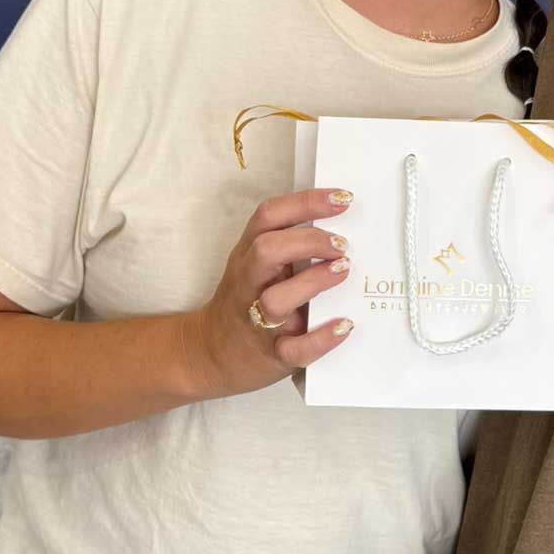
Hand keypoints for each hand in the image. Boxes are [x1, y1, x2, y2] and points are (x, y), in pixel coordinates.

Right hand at [189, 188, 355, 398]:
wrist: (210, 355)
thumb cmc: (245, 303)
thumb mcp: (255, 267)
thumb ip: (287, 246)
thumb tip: (342, 226)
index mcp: (247, 255)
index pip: (269, 216)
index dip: (306, 202)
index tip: (342, 198)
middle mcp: (249, 283)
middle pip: (267, 250)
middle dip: (308, 240)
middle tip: (342, 244)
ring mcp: (257, 320)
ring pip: (276, 299)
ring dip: (313, 282)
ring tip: (342, 271)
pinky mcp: (272, 354)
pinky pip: (294, 350)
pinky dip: (321, 339)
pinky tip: (344, 326)